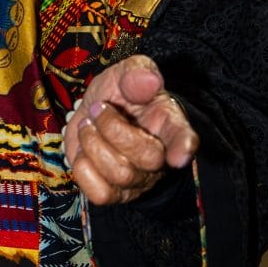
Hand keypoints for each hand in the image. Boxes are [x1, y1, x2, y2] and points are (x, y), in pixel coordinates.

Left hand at [65, 54, 198, 205]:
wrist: (94, 113)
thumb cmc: (118, 95)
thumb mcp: (124, 74)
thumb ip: (136, 72)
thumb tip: (150, 79)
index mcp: (168, 124)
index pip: (184, 138)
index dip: (183, 148)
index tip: (178, 156)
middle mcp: (158, 157)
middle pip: (147, 159)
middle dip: (112, 129)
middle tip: (97, 110)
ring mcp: (137, 179)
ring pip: (120, 174)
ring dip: (93, 144)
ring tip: (87, 126)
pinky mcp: (113, 192)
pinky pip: (100, 194)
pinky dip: (83, 170)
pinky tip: (83, 151)